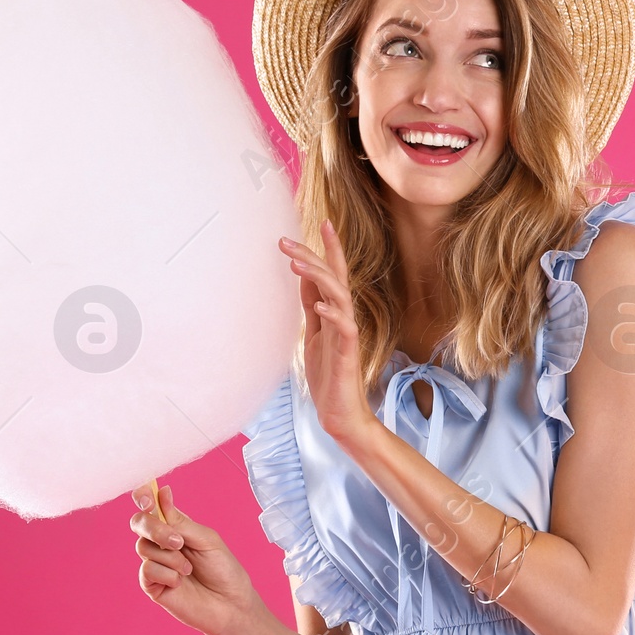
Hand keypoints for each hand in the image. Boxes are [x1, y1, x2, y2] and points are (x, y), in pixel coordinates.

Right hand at [131, 483, 256, 634]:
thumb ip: (180, 521)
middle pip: (139, 523)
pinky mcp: (152, 585)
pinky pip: (147, 570)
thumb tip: (163, 492)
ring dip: (170, 557)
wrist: (230, 604)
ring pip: (144, 548)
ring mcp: (155, 563)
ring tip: (189, 568)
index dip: (142, 496)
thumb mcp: (205, 539)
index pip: (149, 505)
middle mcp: (161, 542)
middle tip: (178, 541)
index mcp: (174, 526)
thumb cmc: (223, 569)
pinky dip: (167, 574)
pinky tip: (180, 582)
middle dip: (156, 529)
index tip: (147, 499)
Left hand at [279, 220, 378, 449]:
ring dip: (320, 277)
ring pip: (339, 295)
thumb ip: (312, 304)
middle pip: (333, 277)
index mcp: (335, 311)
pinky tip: (320, 306)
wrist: (339, 412)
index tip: (322, 222)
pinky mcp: (349, 353)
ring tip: (298, 264)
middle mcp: (344, 316)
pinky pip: (345, 329)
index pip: (334, 272)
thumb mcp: (313, 332)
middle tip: (285, 241)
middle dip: (312, 256)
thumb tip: (304, 275)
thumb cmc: (328, 373)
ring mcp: (348, 333)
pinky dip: (333, 314)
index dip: (328, 248)